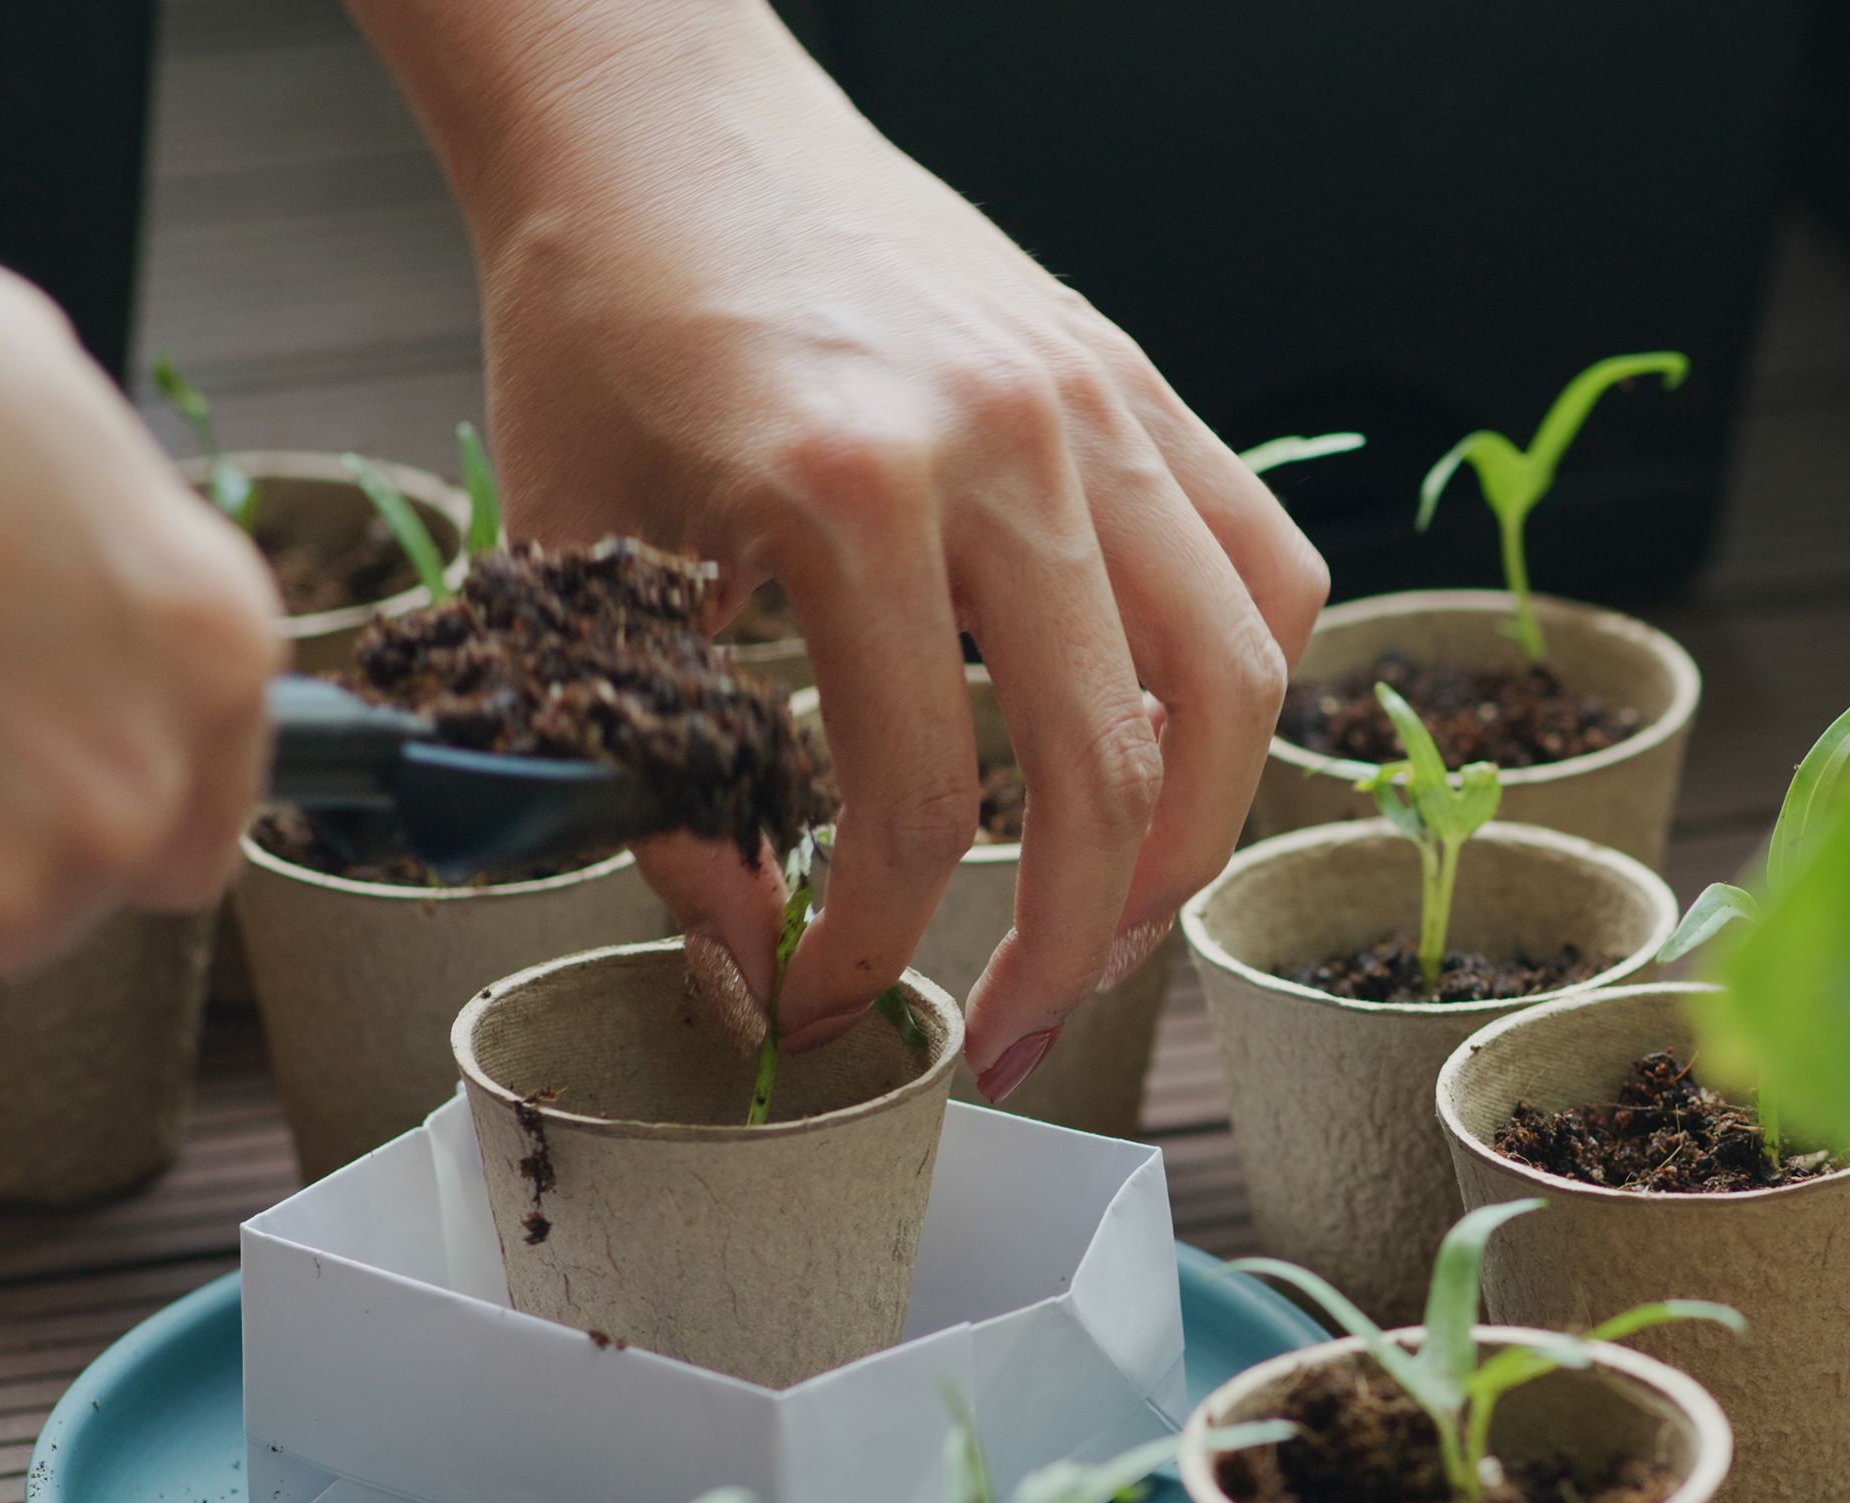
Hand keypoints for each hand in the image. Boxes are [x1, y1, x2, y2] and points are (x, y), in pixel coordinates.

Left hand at [357, 0, 1326, 1101]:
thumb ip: (659, 764)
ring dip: (1190, 844)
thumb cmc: (603, 318)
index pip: (915, 799)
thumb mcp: (583, 555)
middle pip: (1110, 769)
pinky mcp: (1139, 384)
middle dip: (1072, 948)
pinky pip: (1265, 566)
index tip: (827, 1005)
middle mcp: (1006, 445)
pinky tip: (1174, 757)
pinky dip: (1243, 687)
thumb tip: (733, 949)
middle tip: (1015, 1037)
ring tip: (1119, 928)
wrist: (658, 118)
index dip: (877, 944)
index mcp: (847, 487)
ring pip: (1234, 682)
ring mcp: (1099, 408)